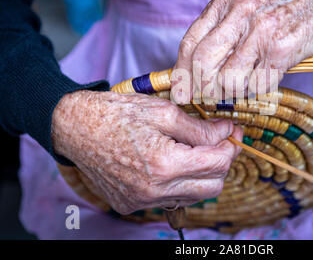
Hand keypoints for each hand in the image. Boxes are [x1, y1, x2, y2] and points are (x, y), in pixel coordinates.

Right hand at [51, 90, 241, 213]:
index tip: (232, 132)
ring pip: (193, 196)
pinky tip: (171, 162)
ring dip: (202, 175)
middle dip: (222, 163)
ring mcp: (141, 202)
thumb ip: (200, 128)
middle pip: (212, 187)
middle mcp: (154, 191)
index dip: (231, 146)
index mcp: (164, 165)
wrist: (76, 127)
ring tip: (194, 150)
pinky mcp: (131, 204)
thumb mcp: (164, 111)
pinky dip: (179, 183)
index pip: (218, 164)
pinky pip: (169, 199)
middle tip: (219, 142)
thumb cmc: (117, 114)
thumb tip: (226, 132)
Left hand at [172, 0, 312, 102]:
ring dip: (232, 92)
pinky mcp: (281, 51)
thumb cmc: (278, 10)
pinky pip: (256, 86)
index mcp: (226, 2)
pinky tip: (264, 77)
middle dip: (202, 89)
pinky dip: (255, 90)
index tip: (182, 92)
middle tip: (209, 98)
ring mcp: (262, 32)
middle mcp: (241, 14)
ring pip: (228, 80)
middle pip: (203, 63)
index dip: (182, 73)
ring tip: (244, 83)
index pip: (190, 43)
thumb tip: (192, 74)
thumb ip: (217, 33)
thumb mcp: (242, 9)